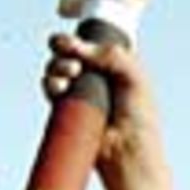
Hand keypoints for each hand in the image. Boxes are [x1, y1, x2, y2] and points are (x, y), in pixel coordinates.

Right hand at [42, 32, 164, 189]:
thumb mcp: (134, 77)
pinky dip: (51, 82)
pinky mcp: (67, 107)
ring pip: (58, 67)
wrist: (128, 151)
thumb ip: (111, 54)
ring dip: (58, 65)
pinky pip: (50, 87)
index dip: (81, 38)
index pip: (92, 41)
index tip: (77, 41)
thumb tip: (78, 46)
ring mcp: (81, 91)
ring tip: (71, 75)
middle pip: (70, 50)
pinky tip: (60, 87)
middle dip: (65, 48)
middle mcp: (97, 76)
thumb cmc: (139, 119)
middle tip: (77, 63)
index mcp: (115, 65)